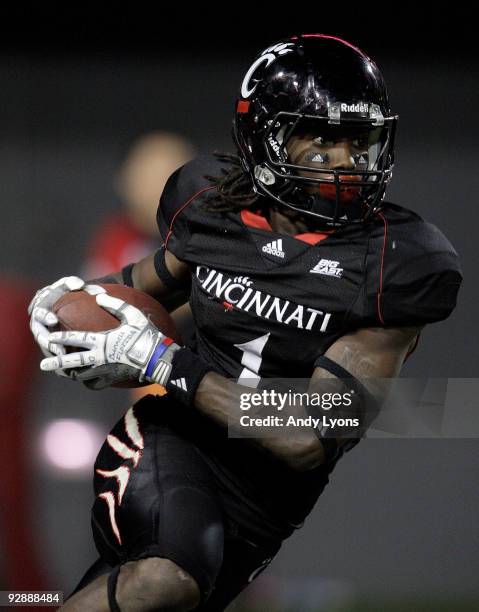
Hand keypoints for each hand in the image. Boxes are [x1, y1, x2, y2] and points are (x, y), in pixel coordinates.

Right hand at [28, 276, 84, 359]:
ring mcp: (43, 334)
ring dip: (53, 352)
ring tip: (64, 357)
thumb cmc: (63, 291)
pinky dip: (58, 356)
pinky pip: (53, 351)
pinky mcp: (49, 343)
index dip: (45, 317)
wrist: (63, 302)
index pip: (39, 313)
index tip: (54, 320)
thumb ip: (71, 282)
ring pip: (46, 346)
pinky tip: (69, 360)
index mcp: (40, 308)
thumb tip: (79, 285)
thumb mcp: (66, 285)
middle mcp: (38, 323)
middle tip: (58, 348)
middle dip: (47, 342)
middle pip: (40, 335)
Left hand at [40, 293, 180, 389]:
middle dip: (56, 363)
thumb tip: (98, 297)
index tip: (48, 338)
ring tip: (63, 372)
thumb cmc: (146, 334)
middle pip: (72, 361)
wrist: (157, 359)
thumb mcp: (133, 315)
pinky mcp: (112, 379)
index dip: (60, 338)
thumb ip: (115, 305)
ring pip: (81, 375)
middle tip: (43, 365)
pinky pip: (94, 384)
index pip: (76, 339)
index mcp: (102, 341)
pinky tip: (85, 379)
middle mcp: (99, 357)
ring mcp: (105, 370)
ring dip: (70, 373)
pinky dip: (87, 382)